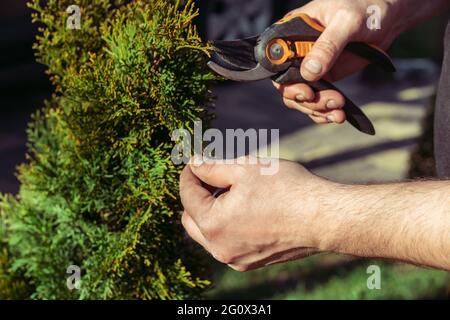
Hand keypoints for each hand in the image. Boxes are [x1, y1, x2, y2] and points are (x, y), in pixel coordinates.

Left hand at [179, 157, 331, 271]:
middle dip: (196, 196)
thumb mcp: (244, 169)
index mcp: (213, 224)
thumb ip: (211, 168)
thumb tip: (193, 163)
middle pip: (192, 219)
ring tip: (230, 190)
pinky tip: (244, 207)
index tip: (195, 161)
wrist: (323, 218)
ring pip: (208, 233)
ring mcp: (235, 258)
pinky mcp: (250, 262)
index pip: (188, 195)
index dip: (189, 174)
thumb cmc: (286, 189)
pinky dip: (227, 225)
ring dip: (211, 211)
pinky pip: (227, 242)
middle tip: (211, 176)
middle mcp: (220, 248)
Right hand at [274, 0, 401, 124]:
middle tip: (327, 102)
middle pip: (286, 86)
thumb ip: (328, 46)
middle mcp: (297, 53)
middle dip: (305, 100)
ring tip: (338, 110)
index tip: (306, 91)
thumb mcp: (346, 21)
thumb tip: (309, 72)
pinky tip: (338, 115)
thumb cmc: (364, 8)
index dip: (286, 81)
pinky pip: (317, 101)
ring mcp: (310, 68)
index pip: (276, 62)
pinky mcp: (325, 79)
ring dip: (317, 109)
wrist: (387, 18)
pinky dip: (325, 113)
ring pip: (301, 98)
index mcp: (292, 33)